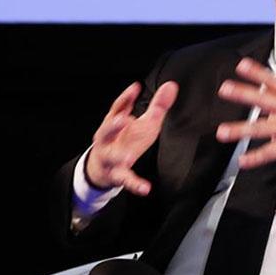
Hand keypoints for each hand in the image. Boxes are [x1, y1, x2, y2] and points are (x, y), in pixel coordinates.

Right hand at [85, 80, 178, 195]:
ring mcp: (110, 157)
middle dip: (113, 125)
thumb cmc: (126, 139)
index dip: (125, 98)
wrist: (104, 166)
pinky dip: (135, 184)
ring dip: (118, 156)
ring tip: (126, 157)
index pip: (117, 109)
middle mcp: (107, 139)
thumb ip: (157, 106)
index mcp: (113, 124)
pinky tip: (145, 189)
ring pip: (111, 156)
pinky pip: (126, 179)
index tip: (135, 88)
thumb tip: (171, 85)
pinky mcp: (117, 174)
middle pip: (106, 131)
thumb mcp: (144, 122)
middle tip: (122, 119)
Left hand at [215, 57, 275, 168]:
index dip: (257, 72)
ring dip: (240, 130)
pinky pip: (269, 153)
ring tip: (222, 132)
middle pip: (264, 100)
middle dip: (244, 94)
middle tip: (226, 89)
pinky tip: (243, 161)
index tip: (241, 65)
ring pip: (261, 128)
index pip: (273, 81)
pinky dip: (255, 158)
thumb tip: (274, 78)